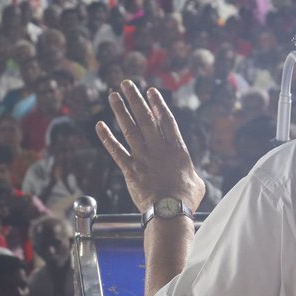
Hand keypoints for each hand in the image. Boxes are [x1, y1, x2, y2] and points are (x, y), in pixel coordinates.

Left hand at [96, 80, 205, 212]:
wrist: (169, 212)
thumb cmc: (186, 199)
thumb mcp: (197, 182)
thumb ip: (190, 172)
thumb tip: (190, 177)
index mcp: (176, 148)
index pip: (166, 120)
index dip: (158, 104)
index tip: (151, 91)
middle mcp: (158, 148)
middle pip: (145, 117)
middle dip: (135, 98)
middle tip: (126, 84)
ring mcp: (142, 157)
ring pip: (129, 128)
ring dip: (120, 110)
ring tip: (113, 95)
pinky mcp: (130, 169)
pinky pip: (116, 150)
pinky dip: (107, 138)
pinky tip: (99, 126)